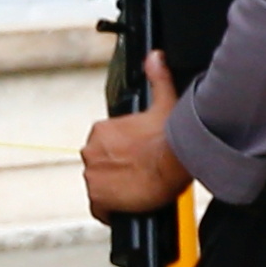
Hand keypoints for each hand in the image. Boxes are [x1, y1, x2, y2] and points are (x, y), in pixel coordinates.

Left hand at [84, 53, 191, 219]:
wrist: (174, 162)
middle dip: (117, 171)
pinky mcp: (99, 198)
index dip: (122, 153)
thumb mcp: (165, 102)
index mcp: (102, 131)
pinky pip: (101, 209)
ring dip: (116, 189)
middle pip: (101, 166)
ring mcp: (93, 176)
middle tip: (142, 173)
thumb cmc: (170, 137)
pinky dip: (112, 210)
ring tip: (140, 189)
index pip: (104, 146)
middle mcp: (91, 153)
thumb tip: (155, 56)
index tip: (138, 156)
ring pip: (101, 186)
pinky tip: (128, 207)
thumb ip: (158, 78)